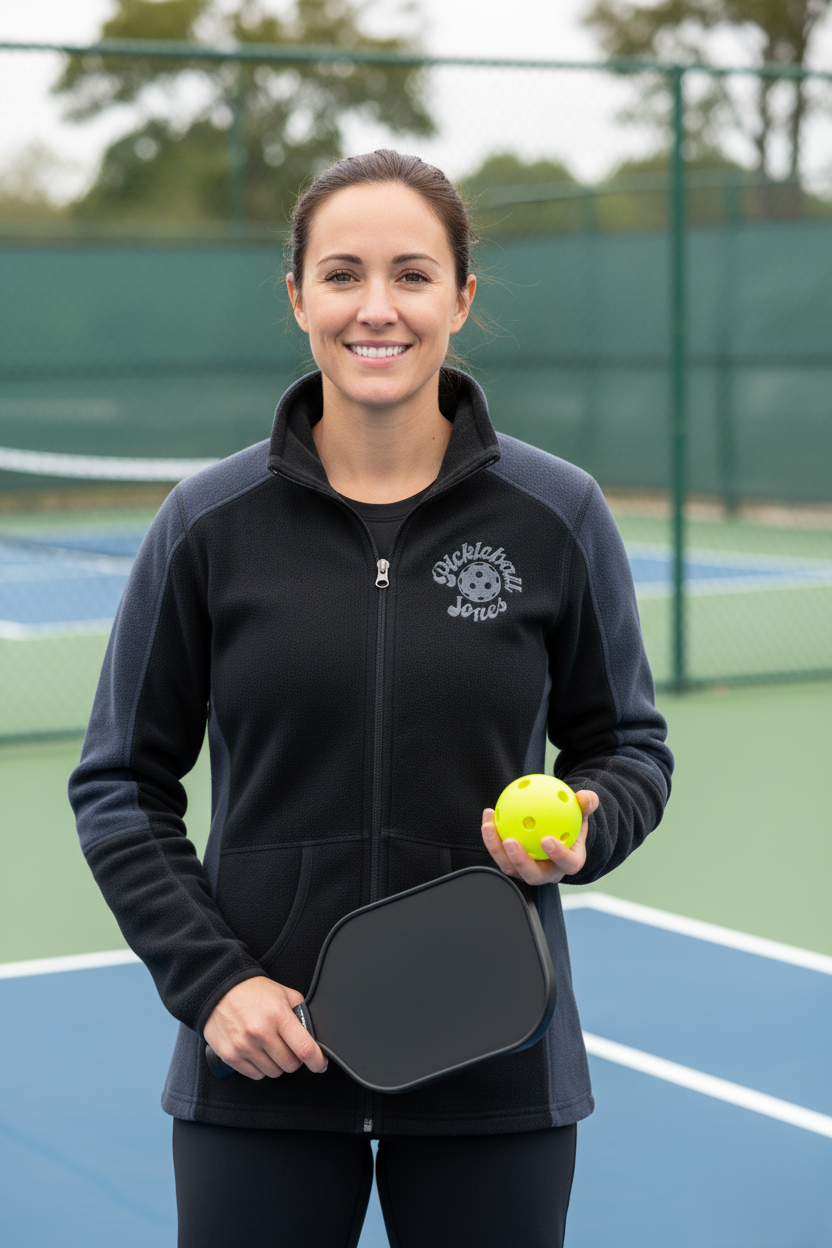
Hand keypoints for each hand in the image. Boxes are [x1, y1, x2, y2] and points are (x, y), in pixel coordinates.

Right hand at [203, 976, 327, 1080]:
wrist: (220, 989)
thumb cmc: (253, 991)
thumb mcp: (284, 993)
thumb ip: (300, 1013)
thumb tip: (312, 1034)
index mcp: (278, 1015)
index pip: (304, 1048)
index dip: (317, 1061)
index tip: (320, 1065)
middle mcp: (260, 1032)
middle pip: (290, 1065)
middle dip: (294, 1059)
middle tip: (288, 1047)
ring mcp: (244, 1045)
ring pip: (274, 1072)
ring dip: (276, 1064)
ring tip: (269, 1047)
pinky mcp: (230, 1055)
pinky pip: (255, 1075)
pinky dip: (260, 1067)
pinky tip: (257, 1052)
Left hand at [480, 790, 597, 885]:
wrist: (557, 829)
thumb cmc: (571, 821)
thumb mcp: (581, 811)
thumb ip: (586, 804)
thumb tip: (586, 796)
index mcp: (569, 862)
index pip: (568, 864)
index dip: (558, 856)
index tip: (547, 839)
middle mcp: (548, 872)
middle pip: (534, 875)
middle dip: (520, 861)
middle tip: (510, 841)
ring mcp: (528, 871)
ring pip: (510, 868)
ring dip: (496, 849)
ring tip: (489, 826)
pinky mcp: (512, 865)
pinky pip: (499, 853)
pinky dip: (491, 836)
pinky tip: (489, 814)